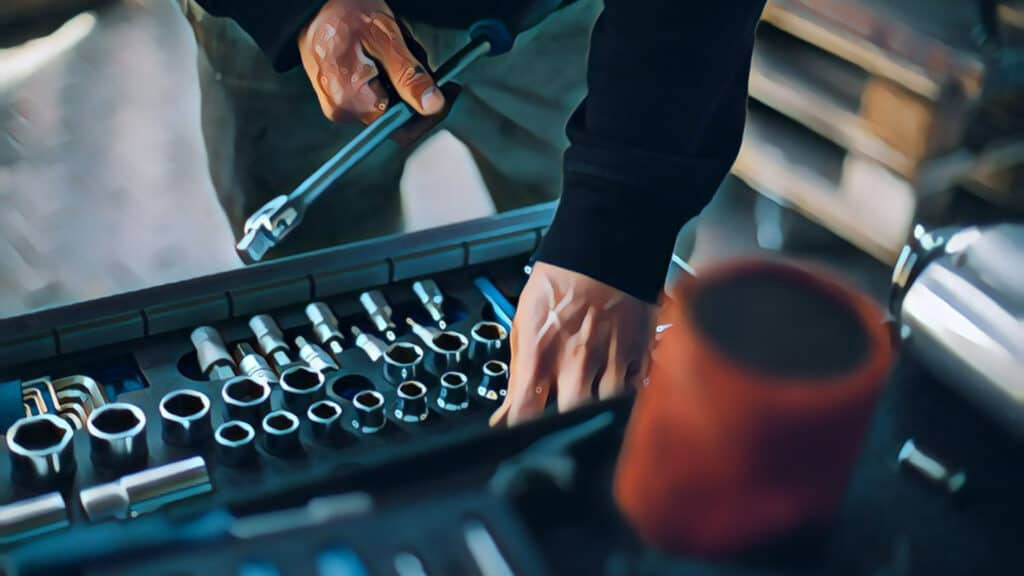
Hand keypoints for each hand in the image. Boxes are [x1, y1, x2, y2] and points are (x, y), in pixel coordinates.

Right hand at [298, 0, 445, 123]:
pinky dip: (388, 76)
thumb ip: (409, 75)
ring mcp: (339, 105)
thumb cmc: (342, 12)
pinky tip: (383, 55)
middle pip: (396, 114)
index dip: (427, 111)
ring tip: (394, 49)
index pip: (400, 125)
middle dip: (413, 87)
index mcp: (349, 100)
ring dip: (402, 79)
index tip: (446, 90)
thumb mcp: (384, 38)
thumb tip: (432, 104)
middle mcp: (341, 110)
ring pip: (390, 103)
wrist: (312, 4)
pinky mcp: (341, 96)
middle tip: (414, 54)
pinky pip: (376, 94)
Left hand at [490, 262, 656, 426]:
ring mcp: (611, 360)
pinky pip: (636, 393)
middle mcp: (576, 362)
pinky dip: (627, 399)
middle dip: (563, 431)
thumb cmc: (559, 281)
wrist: (602, 246)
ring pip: (608, 413)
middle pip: (570, 421)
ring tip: (592, 413)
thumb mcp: (523, 324)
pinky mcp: (640, 354)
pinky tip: (617, 393)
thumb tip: (505, 414)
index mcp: (540, 355)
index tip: (519, 443)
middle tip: (560, 430)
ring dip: (598, 416)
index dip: (519, 436)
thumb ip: (517, 373)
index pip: (525, 415)